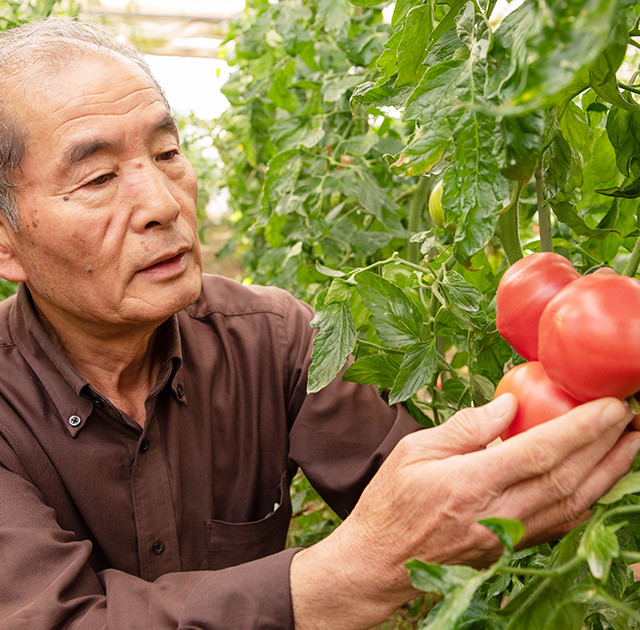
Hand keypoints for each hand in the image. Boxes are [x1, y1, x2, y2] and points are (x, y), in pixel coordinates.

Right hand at [291, 395, 639, 629]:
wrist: (379, 562)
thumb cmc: (390, 502)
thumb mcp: (415, 451)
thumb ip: (466, 428)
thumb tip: (509, 405)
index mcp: (472, 483)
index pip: (541, 451)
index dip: (582, 428)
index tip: (611, 406)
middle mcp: (499, 513)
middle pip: (568, 478)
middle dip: (607, 446)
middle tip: (632, 417)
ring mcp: (508, 536)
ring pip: (573, 504)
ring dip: (608, 474)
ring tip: (630, 446)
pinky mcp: (509, 548)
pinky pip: (559, 525)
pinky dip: (587, 502)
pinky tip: (600, 485)